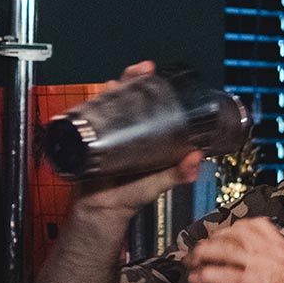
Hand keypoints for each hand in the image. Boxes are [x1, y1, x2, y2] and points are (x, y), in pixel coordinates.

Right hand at [70, 60, 202, 220]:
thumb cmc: (131, 195)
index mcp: (145, 134)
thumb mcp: (159, 183)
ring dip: (109, 91)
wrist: (102, 212)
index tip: (153, 71)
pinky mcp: (86, 141)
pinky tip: (92, 103)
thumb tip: (197, 158)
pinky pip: (86, 121)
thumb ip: (178, 173)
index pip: (148, 102)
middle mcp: (124, 129)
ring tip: (115, 84)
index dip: (150, 85)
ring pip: (106, 104)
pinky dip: (87, 110)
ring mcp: (104, 132)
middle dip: (130, 79)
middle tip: (140, 71)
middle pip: (126, 96)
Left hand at [184, 217, 283, 282]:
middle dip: (211, 240)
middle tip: (197, 251)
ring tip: (190, 262)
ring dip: (204, 254)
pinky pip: (230, 275)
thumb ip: (276, 265)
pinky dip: (209, 275)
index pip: (253, 225)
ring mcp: (268, 264)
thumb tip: (255, 272)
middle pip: (235, 234)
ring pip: (228, 250)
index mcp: (283, 245)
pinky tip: (197, 279)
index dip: (229, 229)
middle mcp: (275, 249)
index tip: (216, 237)